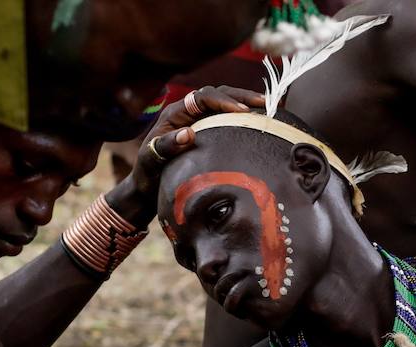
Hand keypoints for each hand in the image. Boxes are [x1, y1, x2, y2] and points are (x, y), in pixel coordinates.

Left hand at [106, 86, 264, 226]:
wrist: (147, 185)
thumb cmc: (148, 172)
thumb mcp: (152, 160)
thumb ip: (166, 146)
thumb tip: (188, 133)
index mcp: (174, 113)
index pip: (202, 97)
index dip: (223, 101)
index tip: (242, 111)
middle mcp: (187, 111)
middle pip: (217, 93)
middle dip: (241, 96)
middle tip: (264, 103)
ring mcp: (197, 120)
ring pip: (224, 102)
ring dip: (245, 102)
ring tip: (268, 107)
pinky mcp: (206, 130)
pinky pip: (226, 117)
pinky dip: (243, 116)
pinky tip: (260, 119)